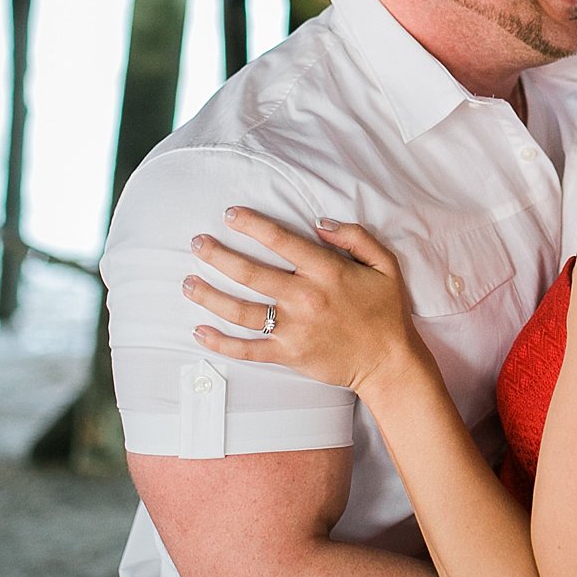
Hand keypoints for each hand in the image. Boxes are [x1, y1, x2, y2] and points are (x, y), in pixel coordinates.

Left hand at [186, 208, 420, 392]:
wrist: (389, 362)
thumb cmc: (387, 311)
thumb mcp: (384, 264)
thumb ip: (355, 237)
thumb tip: (319, 222)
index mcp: (327, 272)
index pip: (281, 241)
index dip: (252, 225)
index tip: (229, 215)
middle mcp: (305, 298)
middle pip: (250, 273)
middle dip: (217, 256)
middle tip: (195, 244)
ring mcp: (294, 329)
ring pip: (240, 311)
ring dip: (209, 295)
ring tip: (186, 283)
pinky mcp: (289, 355)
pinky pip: (247, 350)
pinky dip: (220, 342)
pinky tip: (199, 331)